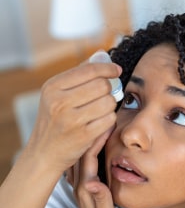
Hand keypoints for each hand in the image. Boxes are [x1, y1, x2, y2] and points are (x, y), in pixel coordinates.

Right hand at [25, 60, 120, 174]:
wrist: (45, 152)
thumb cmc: (55, 120)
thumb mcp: (57, 94)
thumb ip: (79, 74)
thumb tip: (102, 54)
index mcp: (53, 87)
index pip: (89, 70)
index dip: (108, 68)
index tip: (116, 70)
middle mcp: (59, 102)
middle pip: (102, 85)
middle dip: (108, 89)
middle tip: (105, 95)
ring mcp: (71, 120)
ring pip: (109, 102)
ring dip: (110, 105)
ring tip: (101, 109)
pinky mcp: (84, 136)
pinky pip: (110, 119)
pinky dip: (109, 119)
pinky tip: (101, 121)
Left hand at [69, 130, 128, 207]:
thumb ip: (102, 201)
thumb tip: (93, 183)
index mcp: (87, 189)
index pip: (89, 157)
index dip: (97, 139)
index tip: (106, 123)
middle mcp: (82, 185)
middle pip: (83, 153)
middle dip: (92, 133)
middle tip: (101, 118)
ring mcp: (84, 186)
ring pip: (83, 157)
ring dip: (91, 140)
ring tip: (99, 126)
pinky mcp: (88, 188)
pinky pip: (87, 164)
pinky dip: (92, 151)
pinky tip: (97, 145)